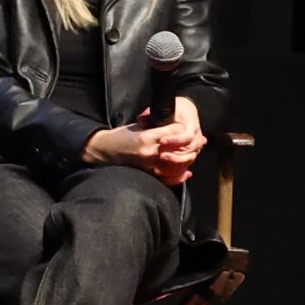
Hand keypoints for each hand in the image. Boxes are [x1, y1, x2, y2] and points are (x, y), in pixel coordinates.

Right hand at [83, 97, 204, 186]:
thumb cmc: (120, 136)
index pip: (174, 132)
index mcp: (147, 137)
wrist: (104, 150)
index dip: (183, 129)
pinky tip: (186, 173)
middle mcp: (150, 152)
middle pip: (180, 150)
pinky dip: (179, 177)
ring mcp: (149, 165)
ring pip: (177, 165)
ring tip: (195, 155)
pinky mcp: (147, 174)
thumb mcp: (138, 126)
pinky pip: (167, 178)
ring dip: (188, 161)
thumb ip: (155, 127)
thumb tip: (174, 126)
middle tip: (200, 142)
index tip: (187, 127)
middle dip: (192, 146)